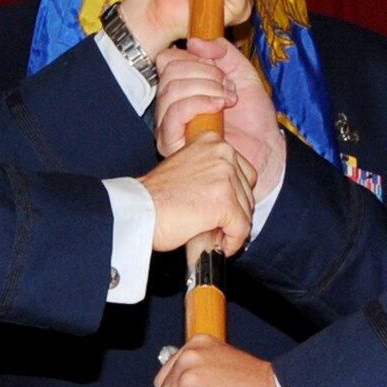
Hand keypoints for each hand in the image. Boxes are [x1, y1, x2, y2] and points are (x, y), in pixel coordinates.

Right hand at [139, 131, 255, 254]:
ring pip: (246, 211)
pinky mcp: (225, 202)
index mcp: (212, 141)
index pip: (243, 171)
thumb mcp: (187, 169)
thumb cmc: (154, 197)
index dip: (233, 195)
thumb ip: (211, 173)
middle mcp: (222, 153)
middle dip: (234, 212)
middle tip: (215, 224)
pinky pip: (241, 229)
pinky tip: (217, 244)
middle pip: (247, 191)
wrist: (138, 212)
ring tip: (211, 233)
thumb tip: (232, 194)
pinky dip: (232, 242)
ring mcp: (225, 177)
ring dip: (231, 228)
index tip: (219, 207)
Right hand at [156, 37, 285, 199]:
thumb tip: (194, 42)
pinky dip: (198, 102)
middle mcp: (170, 105)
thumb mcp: (243, 74)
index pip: (168, 59)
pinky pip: (172, 114)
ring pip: (171, 90)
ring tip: (228, 100)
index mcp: (183, 87)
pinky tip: (219, 108)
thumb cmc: (254, 119)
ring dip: (206, 88)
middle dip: (206, 73)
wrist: (266, 154)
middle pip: (170, 71)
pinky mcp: (172, 143)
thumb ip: (223, 53)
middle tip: (228, 88)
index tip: (221, 70)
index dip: (194, 58)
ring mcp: (168, 124)